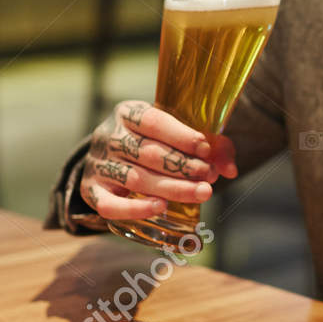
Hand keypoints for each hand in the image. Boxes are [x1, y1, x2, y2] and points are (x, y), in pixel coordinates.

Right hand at [79, 100, 236, 221]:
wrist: (111, 157)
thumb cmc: (153, 142)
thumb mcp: (176, 133)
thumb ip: (210, 146)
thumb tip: (230, 169)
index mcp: (128, 113)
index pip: (154, 121)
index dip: (181, 136)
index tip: (206, 149)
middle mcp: (108, 136)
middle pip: (148, 153)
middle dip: (183, 166)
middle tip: (209, 177)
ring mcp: (98, 164)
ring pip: (135, 179)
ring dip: (171, 188)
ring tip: (202, 193)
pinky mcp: (91, 191)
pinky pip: (109, 205)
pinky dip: (134, 208)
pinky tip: (160, 208)